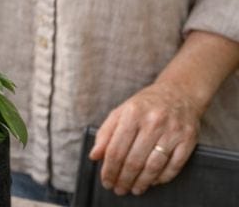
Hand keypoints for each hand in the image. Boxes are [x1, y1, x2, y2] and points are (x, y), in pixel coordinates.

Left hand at [89, 80, 199, 195]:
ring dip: (141, 183)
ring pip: (153, 166)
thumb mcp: (121, 111)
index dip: (109, 169)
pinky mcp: (188, 140)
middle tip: (118, 189)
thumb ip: (106, 133)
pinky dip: (161, 178)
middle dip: (124, 179)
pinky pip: (173, 166)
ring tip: (134, 190)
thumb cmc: (145, 105)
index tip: (106, 180)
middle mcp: (153, 122)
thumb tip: (94, 156)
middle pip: (134, 160)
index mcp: (132, 113)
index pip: (116, 148)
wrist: (179, 93)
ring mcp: (172, 132)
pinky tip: (152, 182)